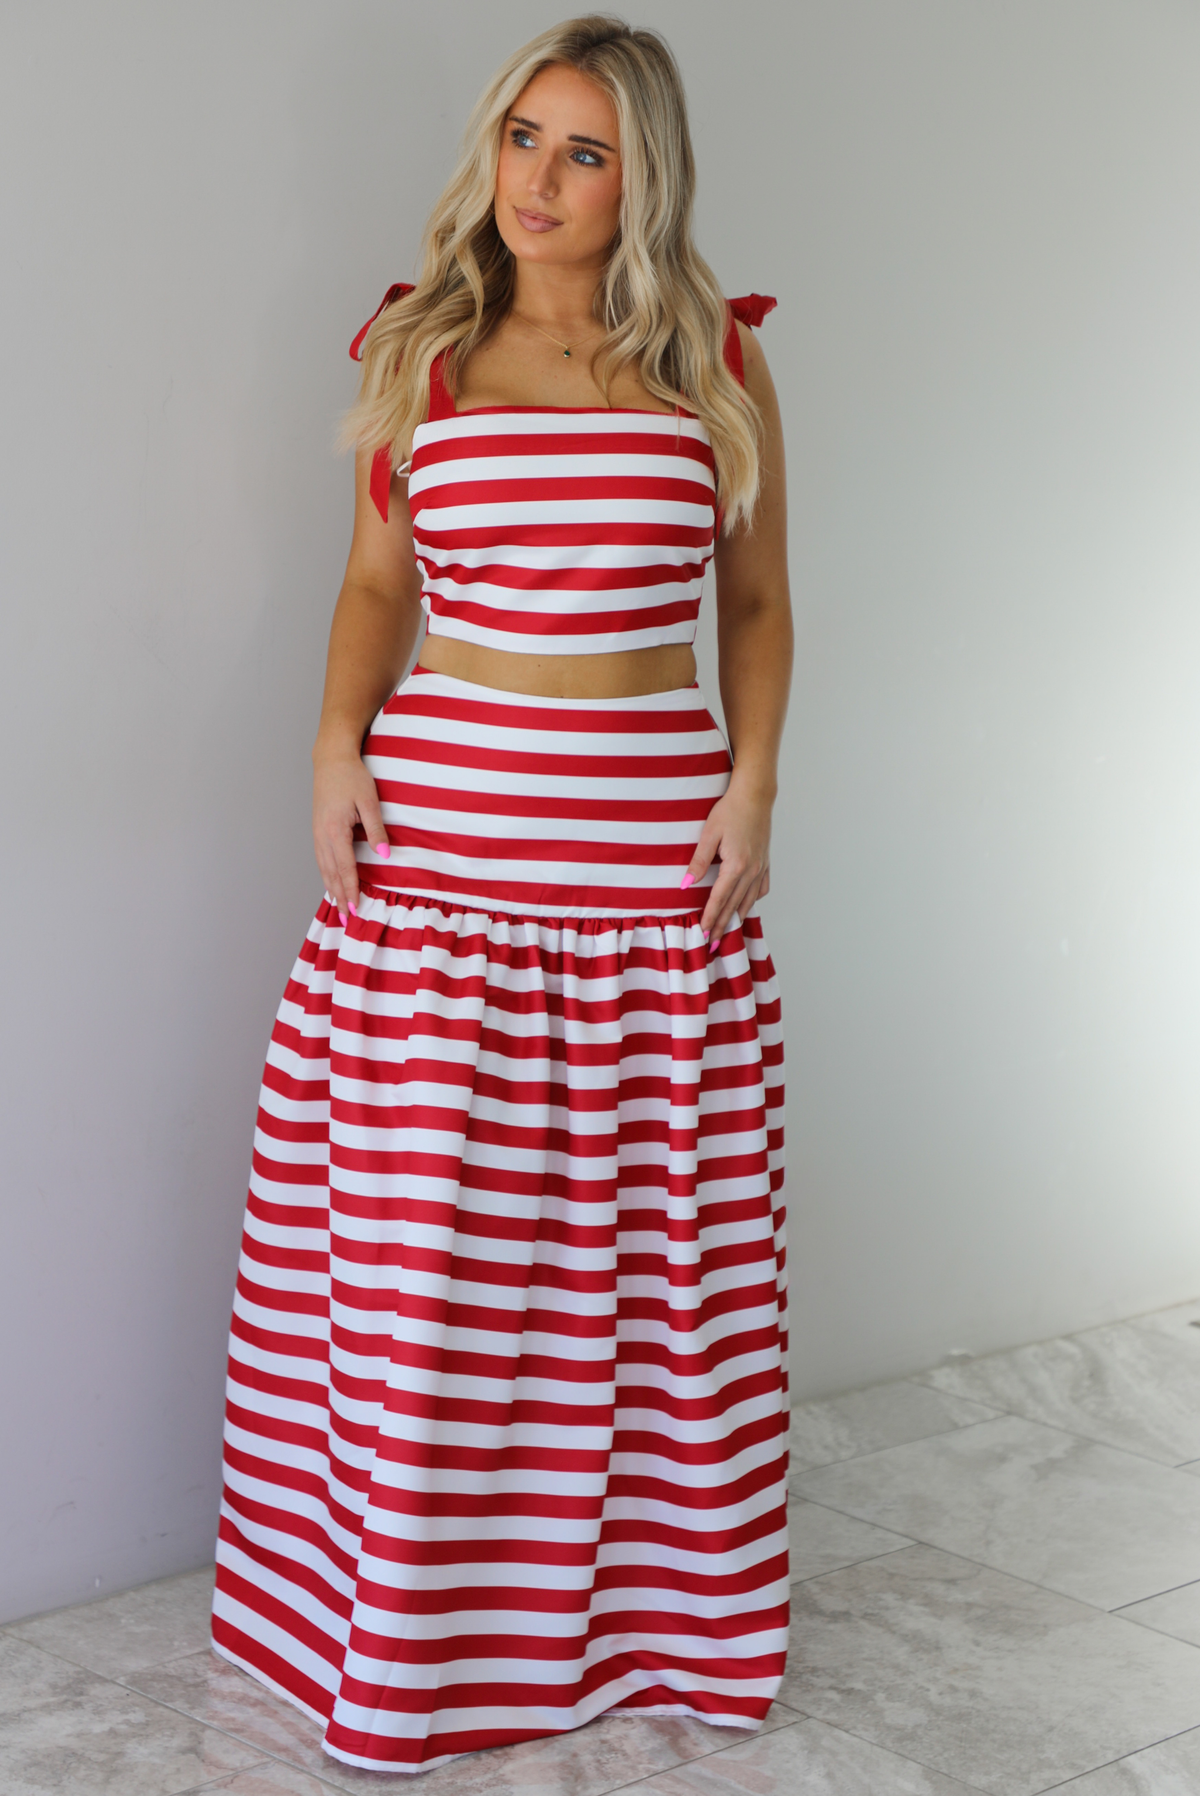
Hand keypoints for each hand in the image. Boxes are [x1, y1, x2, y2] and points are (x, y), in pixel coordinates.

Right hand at [312, 747, 390, 923]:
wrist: (331, 760)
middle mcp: (322, 836)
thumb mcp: (369, 801)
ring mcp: (317, 833)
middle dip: (339, 898)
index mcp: (335, 831)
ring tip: (337, 908)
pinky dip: (326, 875)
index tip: (356, 910)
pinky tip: (331, 883)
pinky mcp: (317, 830)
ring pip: (323, 869)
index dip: (351, 891)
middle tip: (346, 920)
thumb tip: (385, 854)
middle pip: (331, 874)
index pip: (345, 869)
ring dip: (331, 890)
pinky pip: (321, 859)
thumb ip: (376, 829)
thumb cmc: (352, 777)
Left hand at [682, 775, 773, 949]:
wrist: (755, 796)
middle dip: (722, 926)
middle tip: (711, 945)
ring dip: (737, 918)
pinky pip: (761, 889)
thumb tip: (686, 885)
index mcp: (736, 866)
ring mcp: (762, 868)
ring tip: (727, 933)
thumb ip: (698, 862)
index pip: (719, 900)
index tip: (702, 934)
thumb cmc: (730, 811)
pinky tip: (746, 906)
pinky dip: (753, 901)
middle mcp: (752, 871)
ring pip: (749, 901)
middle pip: (734, 906)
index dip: (710, 919)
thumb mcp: (708, 835)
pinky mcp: (766, 862)